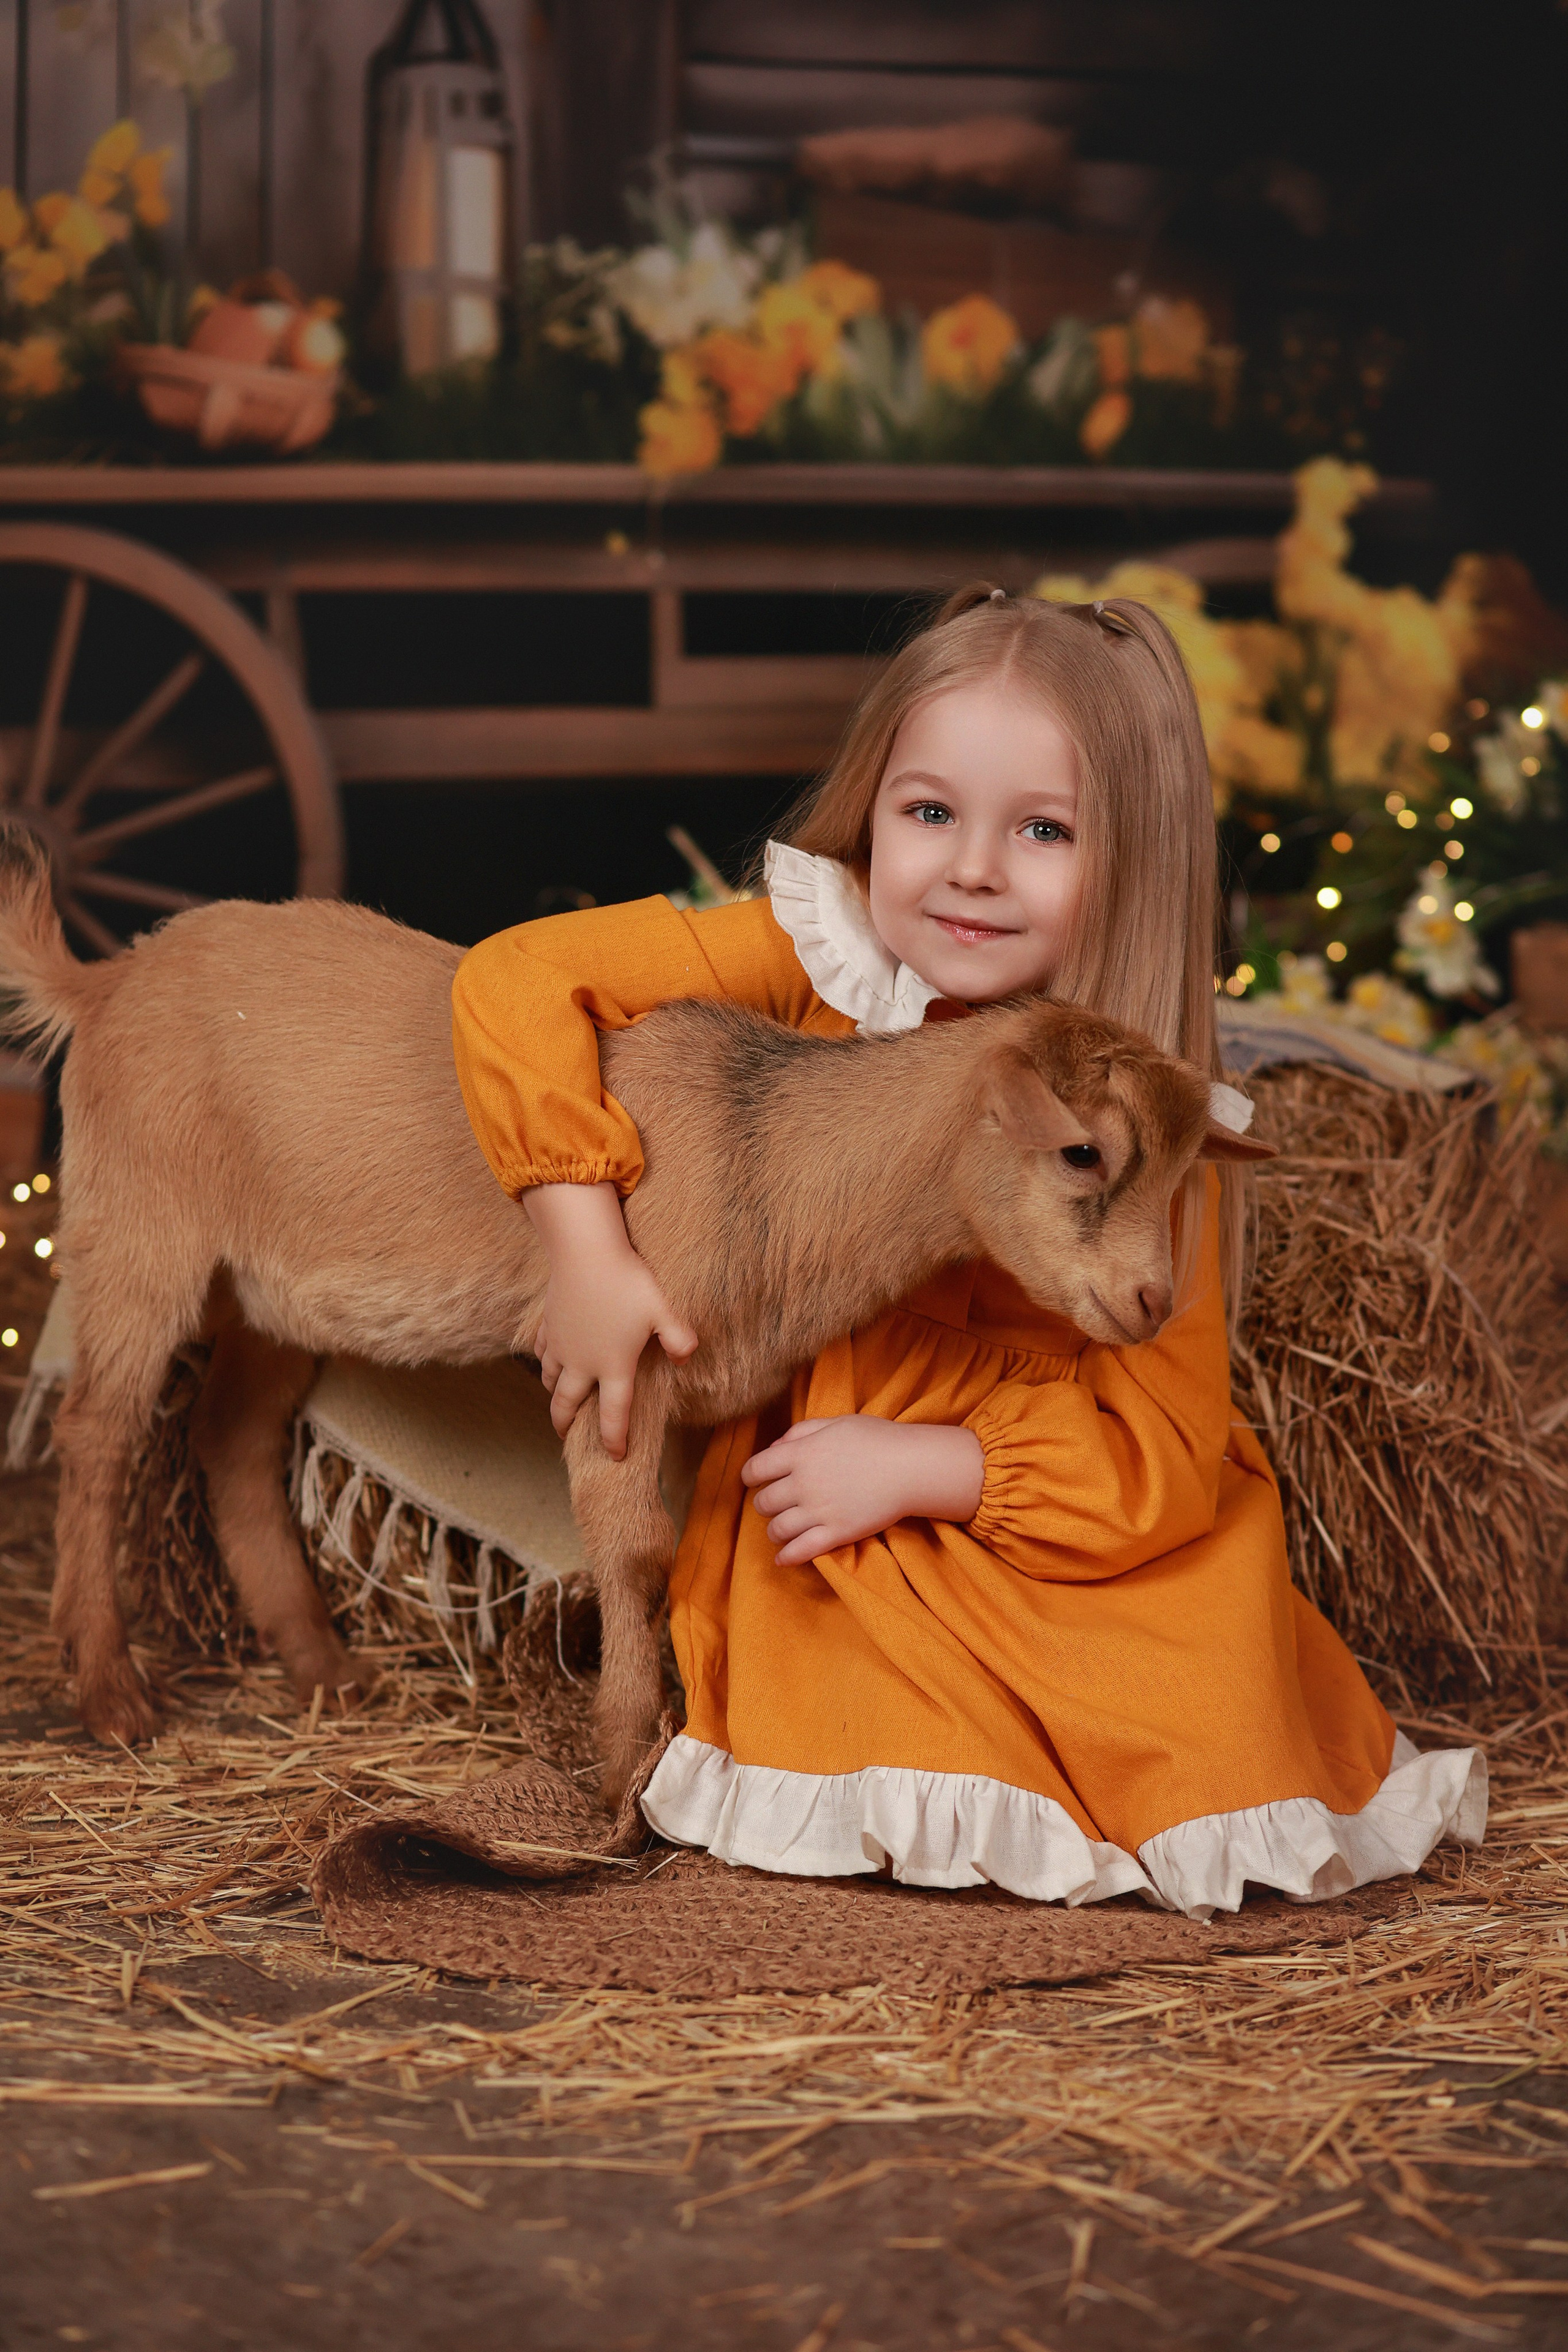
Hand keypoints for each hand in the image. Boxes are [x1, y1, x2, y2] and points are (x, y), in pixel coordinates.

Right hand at [524, 1182, 696, 1456]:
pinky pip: (541, 1350)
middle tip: (567, 1436)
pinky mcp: (548, 1325)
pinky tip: (549, 1359)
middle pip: (566, 1404)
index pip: (613, 1413)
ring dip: (554, 1394)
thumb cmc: (628, 1282)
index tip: (615, 1455)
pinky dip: (544, 1361)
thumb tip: (686, 1359)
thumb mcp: (663, 1310)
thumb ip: (680, 1338)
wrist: (585, 1251)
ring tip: (559, 1399)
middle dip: (565, 1424)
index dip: (614, 1438)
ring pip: (550, 1379)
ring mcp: (560, 1344)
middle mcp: (581, 1362)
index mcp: (612, 1365)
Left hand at [741, 1415, 984, 1568]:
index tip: (753, 1480)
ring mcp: (818, 1511)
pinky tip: (783, 1558)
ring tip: (781, 1529)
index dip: (749, 1476)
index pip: (756, 1469)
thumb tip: (774, 1446)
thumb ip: (802, 1431)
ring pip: (777, 1529)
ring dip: (774, 1531)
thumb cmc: (878, 1439)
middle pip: (763, 1502)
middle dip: (764, 1504)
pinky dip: (786, 1557)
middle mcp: (803, 1483)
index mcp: (801, 1454)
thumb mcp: (836, 1423)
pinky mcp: (836, 1534)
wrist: (911, 1468)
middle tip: (774, 1504)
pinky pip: (800, 1551)